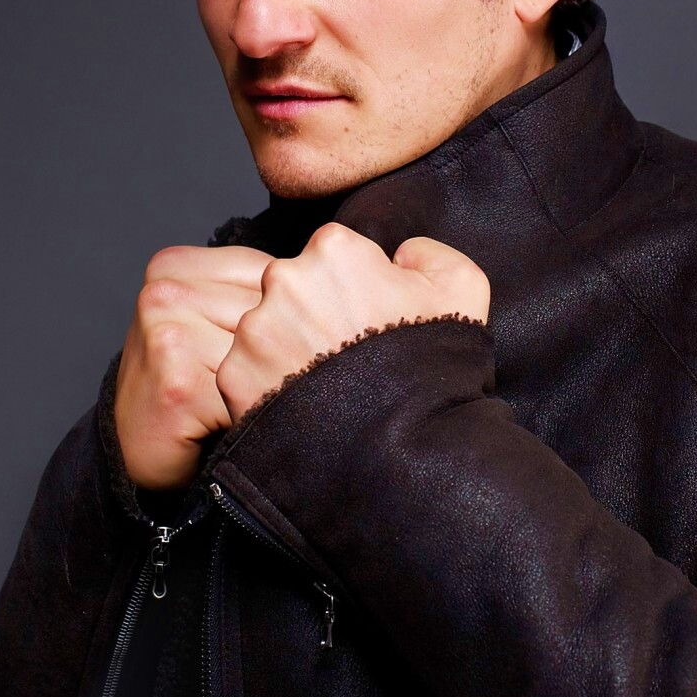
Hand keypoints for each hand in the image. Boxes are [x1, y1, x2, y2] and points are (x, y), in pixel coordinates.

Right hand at [114, 243, 273, 488]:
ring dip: (280, 385)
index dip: (292, 314)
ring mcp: (168, 335)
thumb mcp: (215, 321)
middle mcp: (165, 292)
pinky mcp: (179, 384)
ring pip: (268, 352)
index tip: (292, 343)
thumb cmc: (188, 381)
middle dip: (292, 350)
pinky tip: (250, 423)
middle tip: (291, 379)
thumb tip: (335, 279)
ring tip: (269, 400)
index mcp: (175, 266)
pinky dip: (262, 415)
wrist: (138, 446)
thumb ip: (255, 292)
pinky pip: (252, 393)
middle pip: (272, 311)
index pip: (270, 271)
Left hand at [216, 222, 490, 424]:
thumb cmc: (434, 363)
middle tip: (346, 356)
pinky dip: (268, 388)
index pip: (332, 256)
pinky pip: (246, 374)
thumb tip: (400, 255)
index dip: (353, 288)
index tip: (368, 320)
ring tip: (326, 387)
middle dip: (314, 315)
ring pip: (265, 331)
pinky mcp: (234, 377)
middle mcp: (283, 280)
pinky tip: (305, 407)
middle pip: (292, 290)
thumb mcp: (462, 287)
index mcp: (333, 249)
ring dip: (288, 351)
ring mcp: (254, 330)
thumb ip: (427, 253)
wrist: (404, 447)